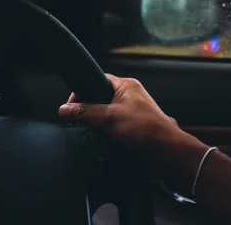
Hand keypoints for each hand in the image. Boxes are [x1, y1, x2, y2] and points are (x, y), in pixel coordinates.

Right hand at [59, 74, 189, 157]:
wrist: (166, 151)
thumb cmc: (144, 128)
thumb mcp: (108, 117)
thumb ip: (84, 112)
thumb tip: (64, 109)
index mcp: (126, 85)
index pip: (97, 79)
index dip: (82, 90)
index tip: (71, 105)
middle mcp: (130, 95)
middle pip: (100, 96)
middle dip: (89, 108)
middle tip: (80, 117)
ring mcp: (132, 110)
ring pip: (106, 111)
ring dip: (98, 120)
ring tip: (92, 128)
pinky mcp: (134, 125)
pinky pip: (113, 123)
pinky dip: (106, 129)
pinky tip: (102, 136)